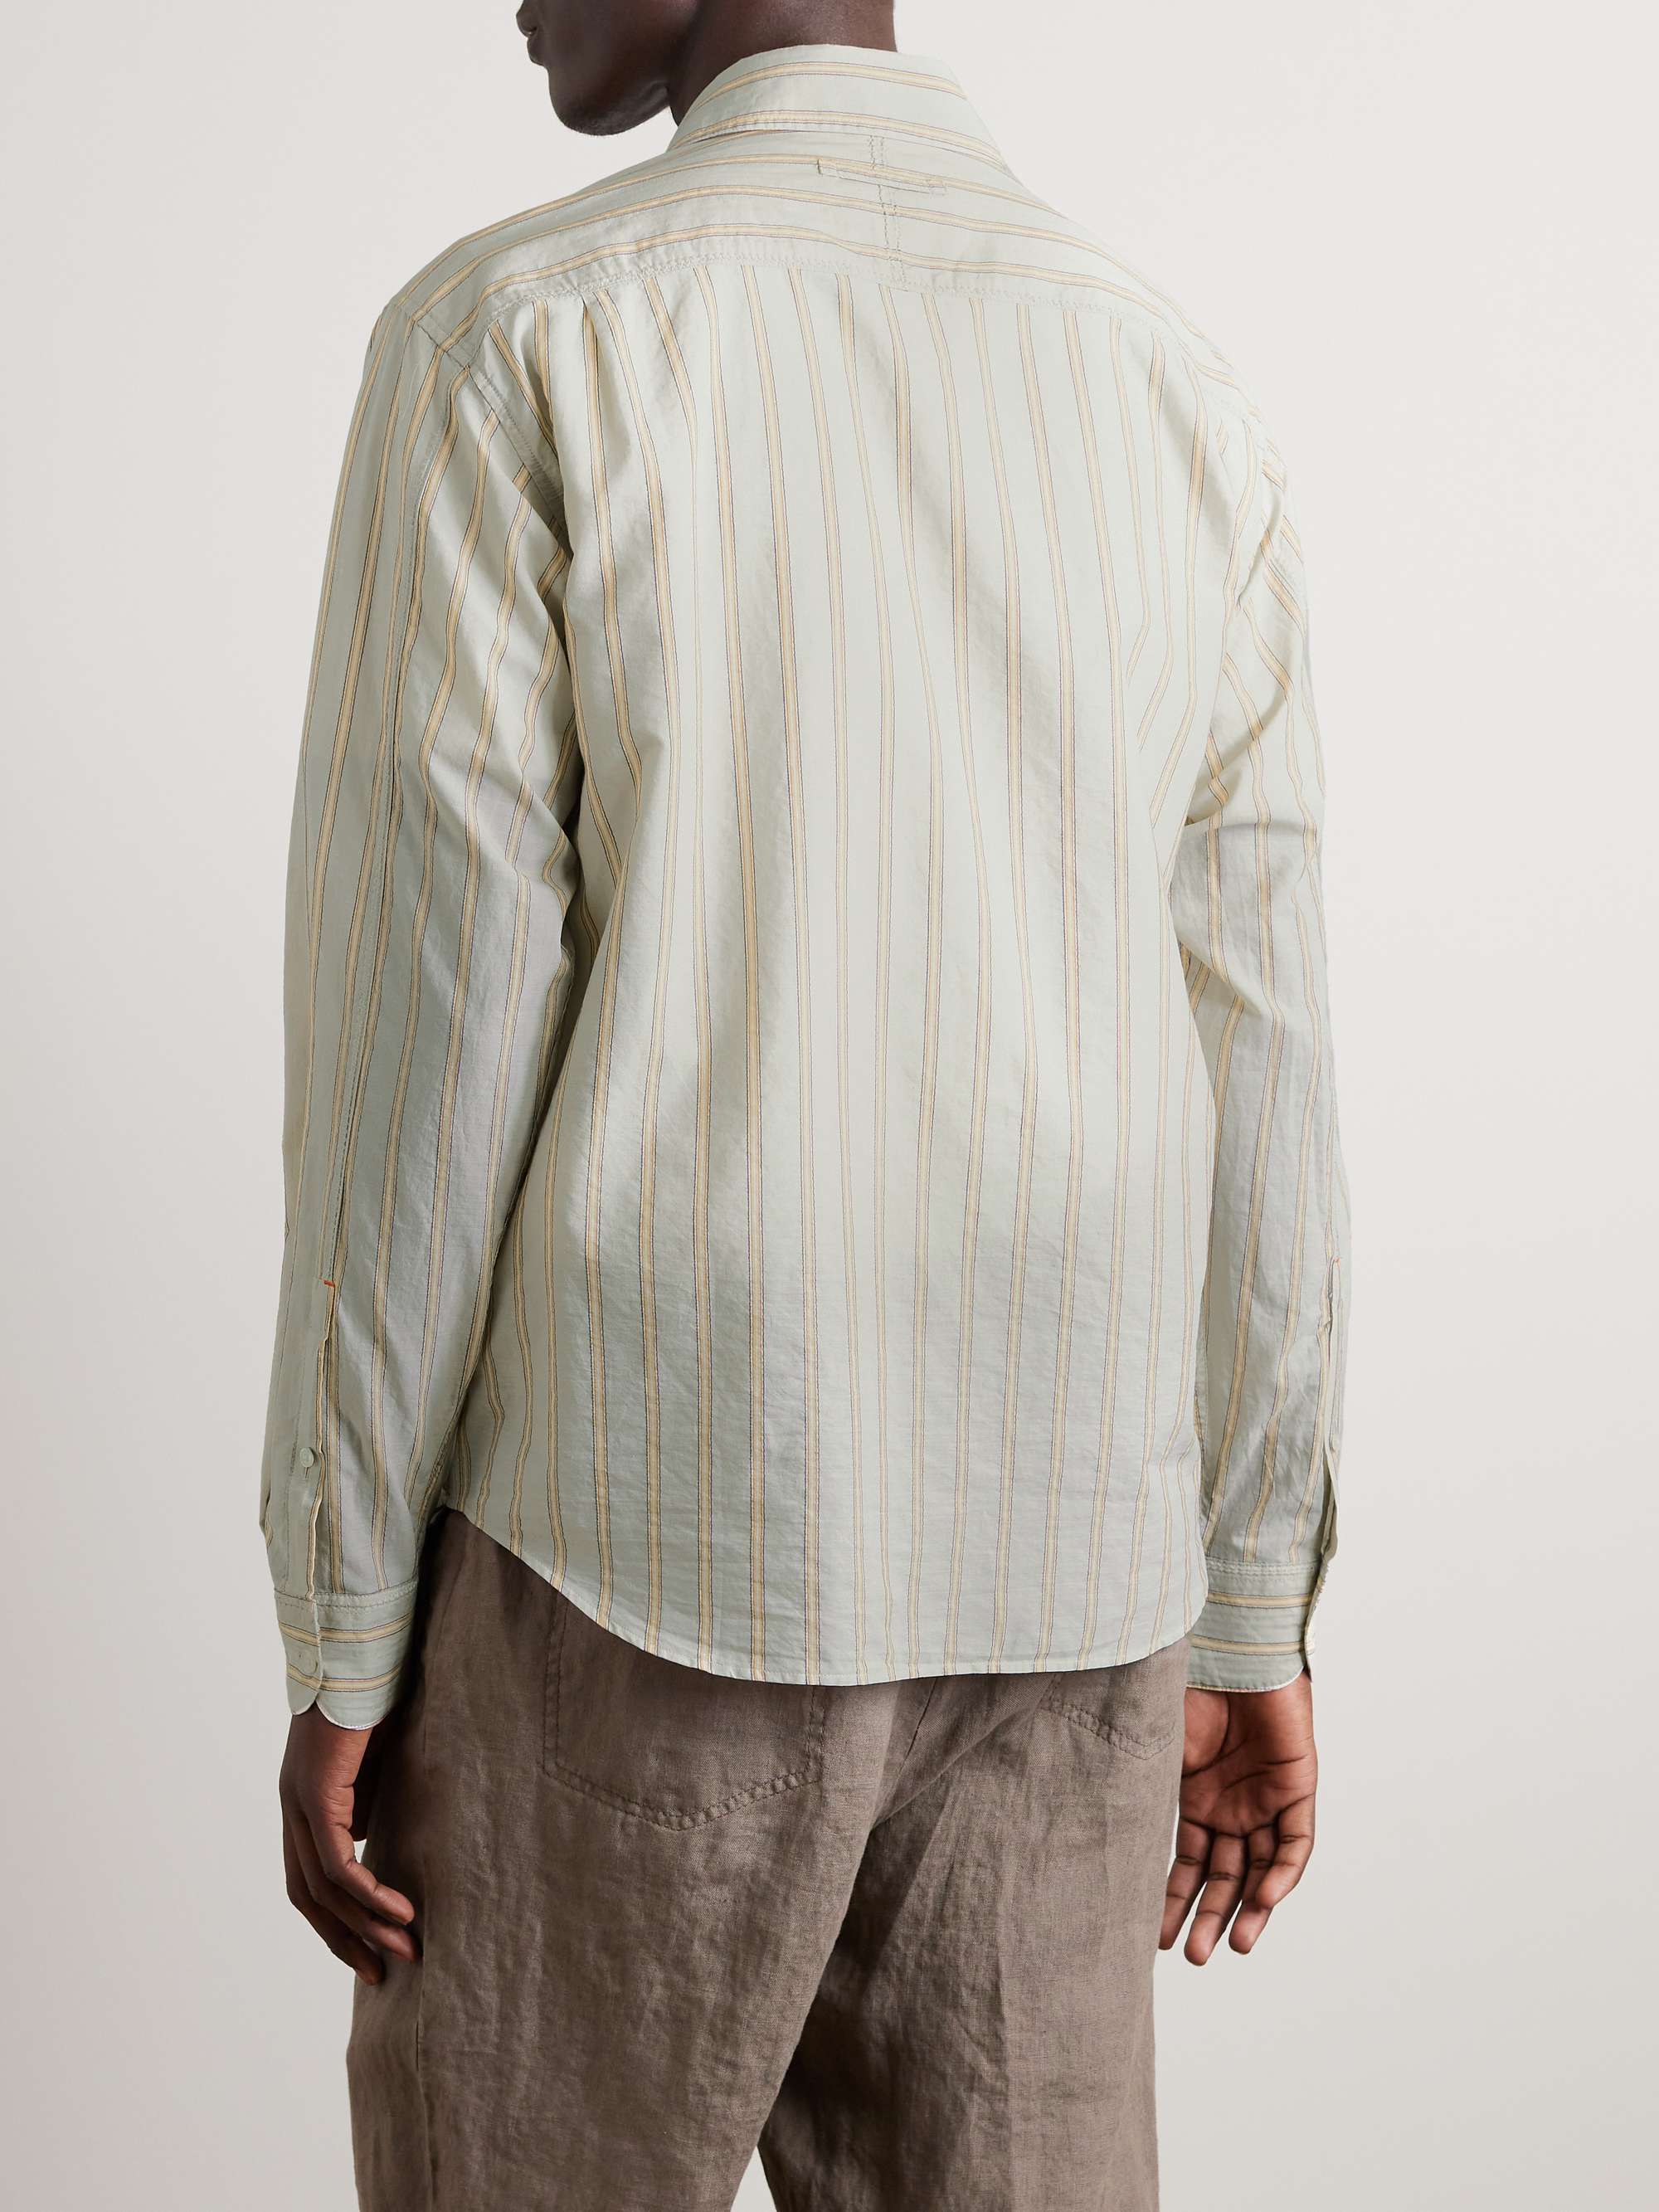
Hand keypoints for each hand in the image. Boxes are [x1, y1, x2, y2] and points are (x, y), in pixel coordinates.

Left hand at [279, 1708, 416, 1983]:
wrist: (361, 1650)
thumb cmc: (376, 1694)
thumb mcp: (375, 1761)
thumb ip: (369, 1799)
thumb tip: (371, 1836)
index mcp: (304, 1803)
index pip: (310, 1881)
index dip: (338, 1921)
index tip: (373, 1949)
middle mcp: (292, 1809)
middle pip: (309, 1898)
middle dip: (348, 1939)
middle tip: (385, 1971)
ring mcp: (299, 1803)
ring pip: (323, 1889)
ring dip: (364, 1925)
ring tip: (405, 1947)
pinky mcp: (316, 1795)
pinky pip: (338, 1864)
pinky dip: (367, 1894)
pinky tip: (398, 1909)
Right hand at [1161, 1672, 1316, 1962]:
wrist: (1229, 1646)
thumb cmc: (1183, 1685)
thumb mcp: (1155, 1748)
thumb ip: (1143, 1788)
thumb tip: (1094, 1830)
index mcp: (1194, 1797)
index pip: (1188, 1862)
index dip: (1172, 1900)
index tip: (1155, 1938)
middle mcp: (1230, 1805)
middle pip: (1224, 1874)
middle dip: (1209, 1917)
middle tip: (1194, 1957)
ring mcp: (1264, 1797)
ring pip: (1262, 1867)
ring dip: (1249, 1908)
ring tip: (1234, 1946)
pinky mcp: (1297, 1784)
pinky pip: (1296, 1841)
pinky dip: (1283, 1872)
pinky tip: (1265, 1899)